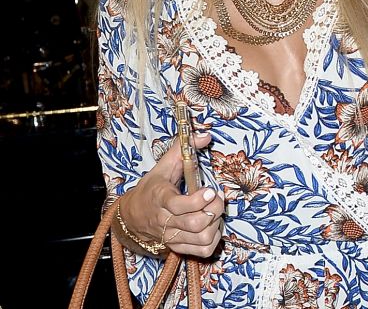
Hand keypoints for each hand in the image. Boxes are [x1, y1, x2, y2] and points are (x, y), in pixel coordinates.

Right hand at [119, 132, 224, 257]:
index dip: (198, 200)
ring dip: (215, 225)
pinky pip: (201, 250)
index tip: (209, 190)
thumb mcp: (164, 166)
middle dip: (214, 209)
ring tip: (214, 211)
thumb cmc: (152, 188)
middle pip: (196, 223)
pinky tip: (212, 226)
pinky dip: (213, 240)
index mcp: (161, 199)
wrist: (132, 216)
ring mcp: (171, 236)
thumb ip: (183, 148)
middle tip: (216, 198)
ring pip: (201, 238)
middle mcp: (165, 220)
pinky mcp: (177, 246)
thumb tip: (206, 135)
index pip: (179, 205)